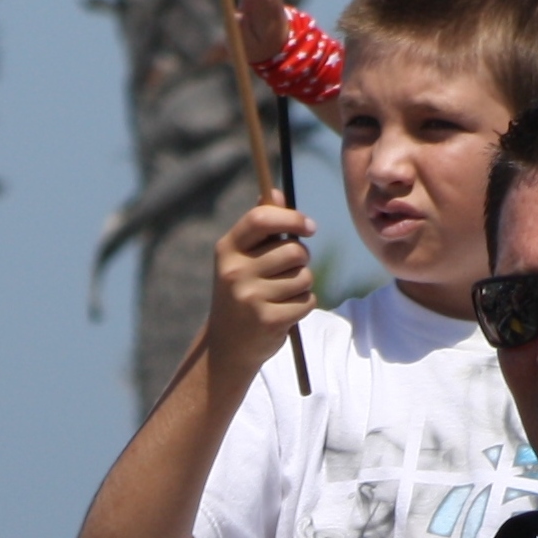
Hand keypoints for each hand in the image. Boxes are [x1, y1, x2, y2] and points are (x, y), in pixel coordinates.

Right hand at [205, 202, 315, 370]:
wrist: (227, 345)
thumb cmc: (241, 292)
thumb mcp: (240, 258)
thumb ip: (260, 226)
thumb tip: (275, 192)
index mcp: (227, 249)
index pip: (261, 218)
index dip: (292, 218)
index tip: (310, 227)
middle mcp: (235, 271)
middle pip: (294, 250)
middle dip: (302, 260)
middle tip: (289, 270)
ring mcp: (250, 297)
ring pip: (304, 277)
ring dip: (303, 284)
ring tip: (282, 294)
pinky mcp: (268, 320)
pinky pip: (307, 300)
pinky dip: (303, 305)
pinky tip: (284, 311)